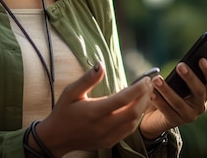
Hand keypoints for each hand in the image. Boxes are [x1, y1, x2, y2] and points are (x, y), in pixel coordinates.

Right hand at [33, 62, 152, 156]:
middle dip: (145, 96)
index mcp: (93, 111)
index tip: (146, 78)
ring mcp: (107, 136)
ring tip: (147, 93)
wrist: (56, 138)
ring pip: (134, 122)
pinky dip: (137, 118)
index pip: (122, 99)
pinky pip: (129, 130)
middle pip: (133, 112)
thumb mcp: (71, 92)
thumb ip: (87, 79)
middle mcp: (102, 126)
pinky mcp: (109, 142)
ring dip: (143, 107)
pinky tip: (138, 107)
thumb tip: (101, 65)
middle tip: (150, 83)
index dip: (138, 88)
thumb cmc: (63, 111)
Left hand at [139, 58, 206, 138]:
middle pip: (199, 91)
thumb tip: (181, 65)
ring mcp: (188, 115)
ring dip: (167, 90)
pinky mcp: (175, 122)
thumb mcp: (177, 82)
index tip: (201, 59)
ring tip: (157, 80)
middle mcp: (200, 106)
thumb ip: (182, 74)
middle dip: (190, 77)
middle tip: (180, 65)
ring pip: (179, 102)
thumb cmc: (170, 90)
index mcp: (204, 93)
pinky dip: (158, 101)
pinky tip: (151, 93)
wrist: (155, 115)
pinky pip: (167, 110)